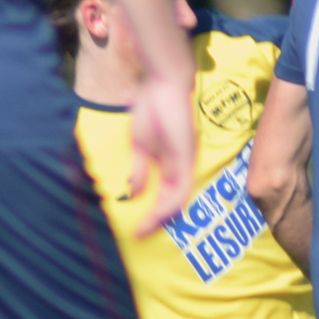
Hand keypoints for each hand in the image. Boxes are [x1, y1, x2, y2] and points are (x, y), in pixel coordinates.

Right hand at [125, 70, 196, 237]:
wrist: (164, 84)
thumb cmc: (152, 109)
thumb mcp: (140, 146)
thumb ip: (138, 170)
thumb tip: (132, 194)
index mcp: (170, 163)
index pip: (165, 195)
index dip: (152, 213)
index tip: (137, 228)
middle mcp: (181, 166)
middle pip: (172, 202)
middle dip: (156, 221)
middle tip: (140, 235)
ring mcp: (185, 162)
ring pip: (178, 199)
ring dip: (161, 217)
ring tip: (145, 229)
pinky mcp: (186, 156)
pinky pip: (181, 188)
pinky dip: (169, 204)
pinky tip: (157, 214)